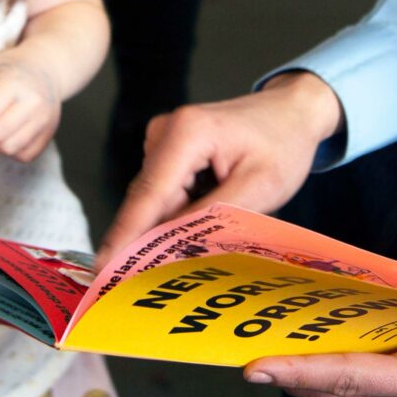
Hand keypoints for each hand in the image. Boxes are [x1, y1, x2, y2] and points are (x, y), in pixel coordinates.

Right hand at [96, 72, 342, 266]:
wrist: (292, 112)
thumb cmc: (284, 142)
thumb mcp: (260, 186)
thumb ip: (215, 216)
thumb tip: (174, 246)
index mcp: (188, 133)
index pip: (150, 195)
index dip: (125, 236)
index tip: (105, 270)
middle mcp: (166, 132)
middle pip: (148, 200)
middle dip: (146, 241)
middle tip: (146, 285)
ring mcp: (164, 139)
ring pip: (155, 200)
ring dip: (167, 228)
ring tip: (183, 257)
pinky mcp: (169, 149)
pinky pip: (164, 193)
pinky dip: (176, 214)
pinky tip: (195, 230)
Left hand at [240, 246, 396, 396]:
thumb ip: (384, 302)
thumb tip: (327, 305)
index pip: (345, 378)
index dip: (295, 372)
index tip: (254, 366)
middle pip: (338, 395)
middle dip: (290, 376)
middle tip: (247, 356)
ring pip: (349, 395)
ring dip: (308, 376)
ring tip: (270, 350)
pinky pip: (367, 385)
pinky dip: (336, 370)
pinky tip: (314, 345)